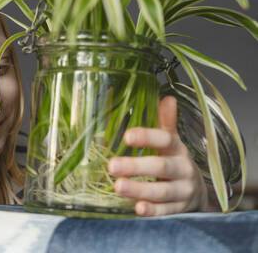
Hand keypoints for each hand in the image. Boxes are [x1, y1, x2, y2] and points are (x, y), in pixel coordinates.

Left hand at [108, 96, 207, 215]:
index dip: (147, 137)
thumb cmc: (175, 162)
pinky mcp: (179, 210)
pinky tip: (137, 208)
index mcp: (177, 149)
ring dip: (139, 189)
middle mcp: (183, 169)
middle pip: (161, 167)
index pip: (165, 139)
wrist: (198, 193)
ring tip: (118, 187)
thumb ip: (166, 123)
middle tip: (111, 166)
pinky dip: (153, 211)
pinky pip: (166, 211)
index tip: (126, 136)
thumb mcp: (172, 142)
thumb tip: (166, 98)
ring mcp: (183, 191)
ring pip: (162, 191)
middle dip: (136, 167)